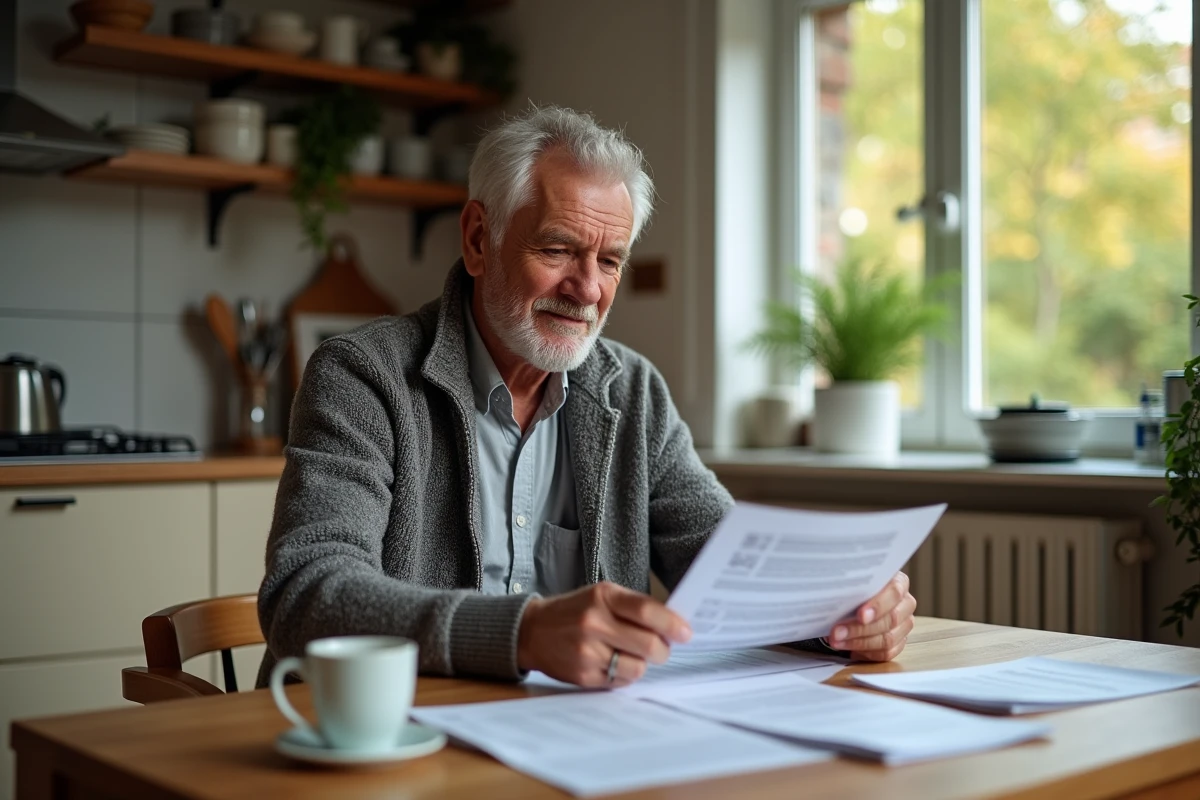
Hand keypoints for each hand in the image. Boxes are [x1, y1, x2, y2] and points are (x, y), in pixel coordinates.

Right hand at [517, 581, 691, 687]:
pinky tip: (614, 663)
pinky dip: (624, 674)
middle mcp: (594, 623)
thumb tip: (674, 625)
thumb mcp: (601, 596)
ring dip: (643, 664)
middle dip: (663, 650)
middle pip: (649, 645)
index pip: (647, 611)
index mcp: (602, 597)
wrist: (532, 631)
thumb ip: (634, 607)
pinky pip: (620, 682)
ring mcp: (587, 652)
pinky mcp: (583, 676)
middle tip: (662, 648)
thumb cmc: (575, 611)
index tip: (686, 632)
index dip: (673, 624)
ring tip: (632, 655)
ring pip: (638, 668)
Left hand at [827, 572, 915, 661]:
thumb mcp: (852, 582)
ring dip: (859, 643)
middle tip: (837, 632)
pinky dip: (865, 652)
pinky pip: (886, 653)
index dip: (878, 606)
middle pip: (891, 619)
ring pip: (888, 639)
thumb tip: (835, 596)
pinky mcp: (899, 642)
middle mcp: (906, 603)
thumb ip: (851, 587)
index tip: (860, 616)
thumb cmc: (854, 588)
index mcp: (899, 582)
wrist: (856, 599)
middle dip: (861, 628)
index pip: (894, 593)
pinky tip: (848, 648)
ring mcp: (904, 625)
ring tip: (837, 641)